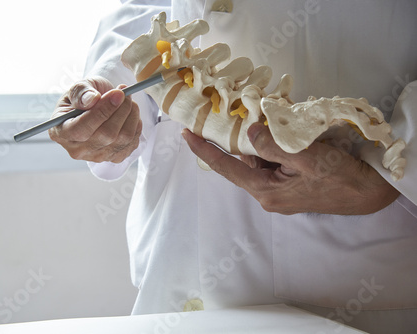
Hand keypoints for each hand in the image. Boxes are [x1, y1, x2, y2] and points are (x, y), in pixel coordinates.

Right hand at [49, 77, 141, 162]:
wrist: (96, 106)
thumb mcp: (78, 87)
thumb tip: (92, 99)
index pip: (81, 130)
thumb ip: (81, 92)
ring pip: (122, 139)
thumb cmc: (84, 97)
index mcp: (61, 132)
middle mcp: (77, 149)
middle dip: (121, 110)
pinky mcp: (114, 158)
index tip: (117, 94)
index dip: (102, 112)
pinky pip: (131, 144)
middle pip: (106, 136)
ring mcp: (96, 156)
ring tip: (128, 100)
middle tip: (125, 93)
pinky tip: (130, 115)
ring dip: (131, 116)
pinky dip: (135, 126)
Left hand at [182, 123, 399, 214]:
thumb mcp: (306, 157)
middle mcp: (267, 194)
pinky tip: (275, 134)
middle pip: (241, 163)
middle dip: (234, 140)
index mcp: (265, 190)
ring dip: (256, 142)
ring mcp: (278, 191)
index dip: (204, 150)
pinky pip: (270, 163)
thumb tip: (248, 132)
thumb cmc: (339, 177)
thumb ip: (273, 146)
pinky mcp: (288, 186)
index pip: (225, 167)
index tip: (186, 135)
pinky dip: (269, 147)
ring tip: (258, 121)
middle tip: (224, 117)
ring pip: (257, 161)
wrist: (367, 193)